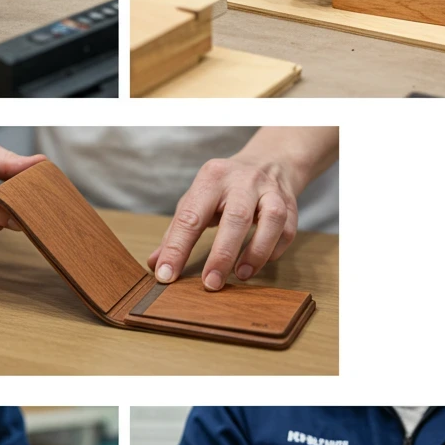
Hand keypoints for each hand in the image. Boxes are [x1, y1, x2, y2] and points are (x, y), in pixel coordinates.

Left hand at [148, 156, 297, 290]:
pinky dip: (275, 249)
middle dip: (222, 254)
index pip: (190, 216)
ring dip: (256, 252)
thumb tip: (155, 264)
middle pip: (235, 217)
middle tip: (210, 284)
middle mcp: (242, 181)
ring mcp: (270, 191)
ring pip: (271, 220)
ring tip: (241, 275)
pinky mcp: (290, 203)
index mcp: (211, 179)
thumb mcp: (196, 199)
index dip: (177, 248)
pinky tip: (261, 262)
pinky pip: (288, 230)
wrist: (268, 160)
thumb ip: (175, 232)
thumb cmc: (224, 188)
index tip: (166, 275)